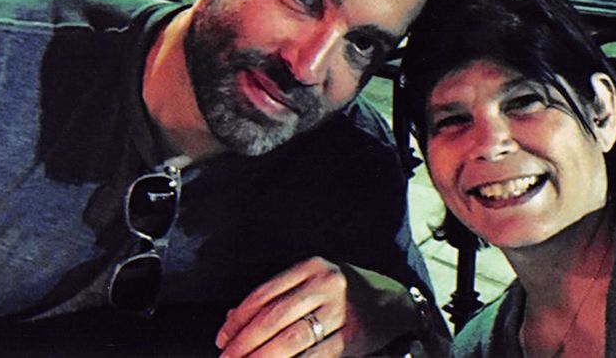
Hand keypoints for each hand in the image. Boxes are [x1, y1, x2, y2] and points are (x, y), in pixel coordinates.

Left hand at [214, 257, 417, 357]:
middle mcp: (327, 284)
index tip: (221, 338)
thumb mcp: (313, 282)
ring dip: (262, 357)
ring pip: (292, 339)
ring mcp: (342, 311)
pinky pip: (315, 356)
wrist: (394, 301)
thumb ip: (276, 297)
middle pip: (275, 317)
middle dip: (244, 342)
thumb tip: (230, 319)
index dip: (238, 319)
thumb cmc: (344, 292)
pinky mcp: (353, 337)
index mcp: (312, 267)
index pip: (265, 293)